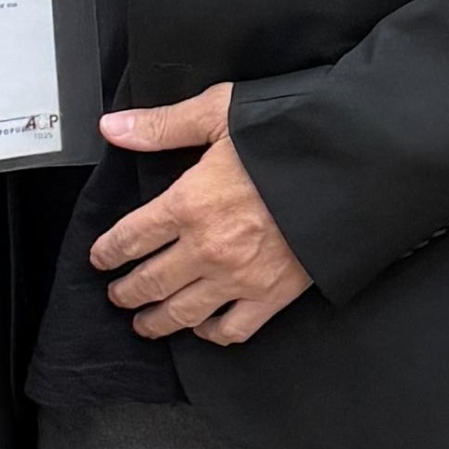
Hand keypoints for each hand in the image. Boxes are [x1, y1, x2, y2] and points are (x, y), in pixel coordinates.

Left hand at [93, 85, 311, 347]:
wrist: (349, 168)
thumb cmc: (287, 137)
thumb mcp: (220, 114)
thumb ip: (163, 126)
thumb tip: (112, 127)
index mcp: (188, 203)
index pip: (130, 238)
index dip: (108, 252)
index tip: (100, 259)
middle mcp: (207, 247)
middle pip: (149, 281)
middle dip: (126, 291)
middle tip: (117, 294)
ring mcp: (239, 277)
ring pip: (182, 312)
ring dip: (155, 321)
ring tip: (143, 322)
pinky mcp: (272, 296)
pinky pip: (232, 329)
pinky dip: (211, 333)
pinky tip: (202, 328)